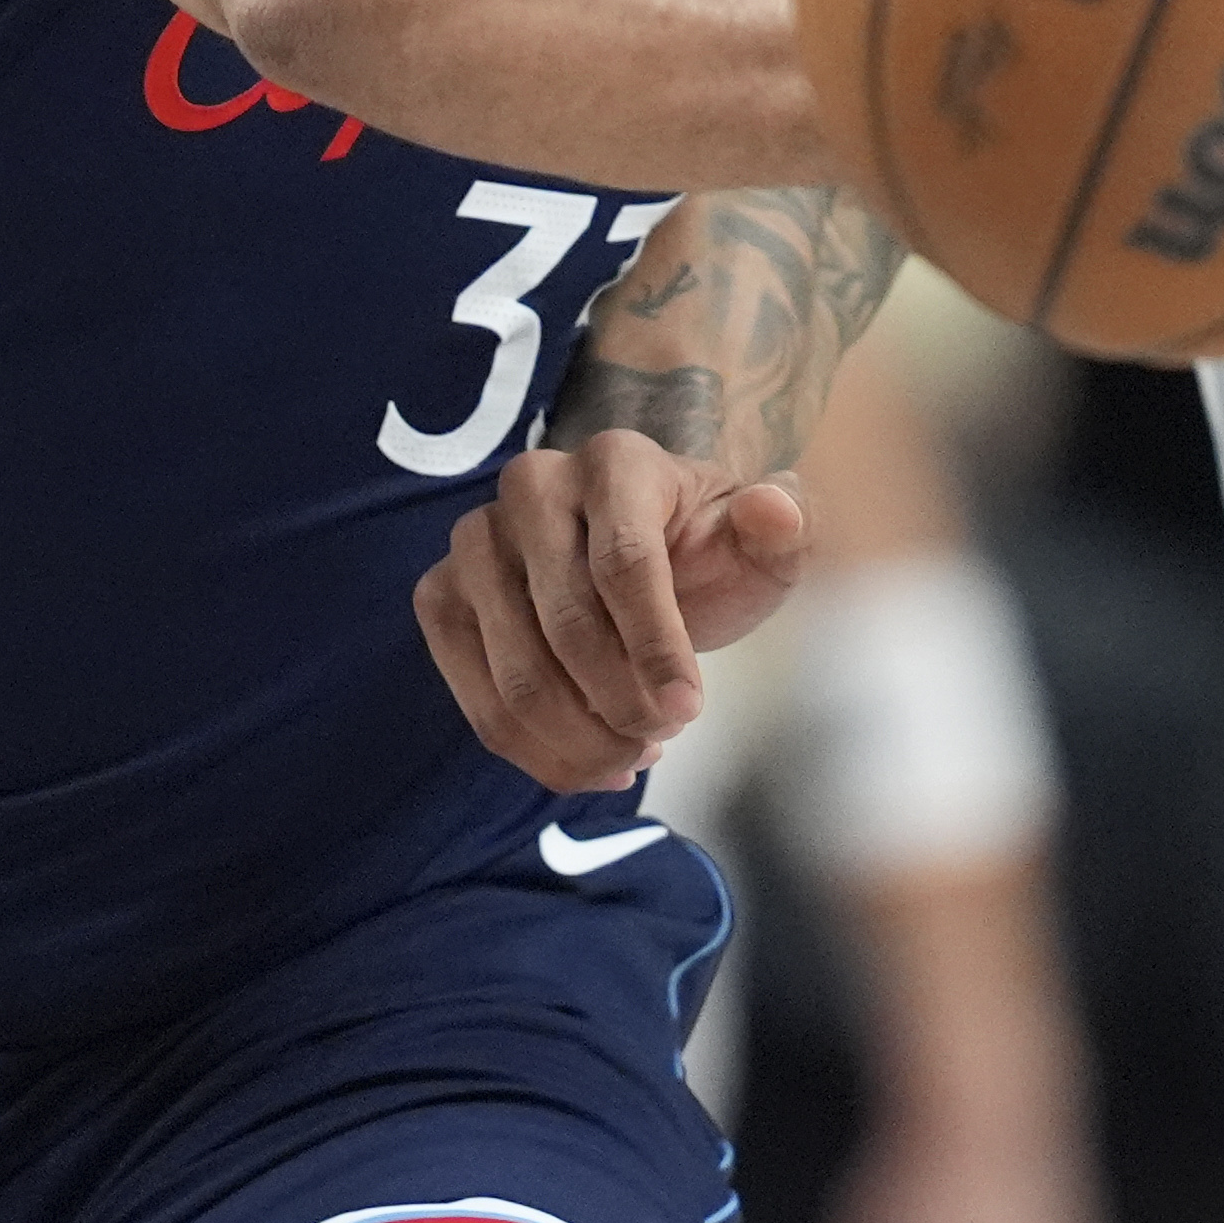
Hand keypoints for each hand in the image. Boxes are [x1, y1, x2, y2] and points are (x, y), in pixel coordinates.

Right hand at [413, 432, 810, 791]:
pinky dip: (538, 752)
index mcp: (617, 461)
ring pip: (517, 675)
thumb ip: (783, 527)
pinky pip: (478, 700)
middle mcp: (531, 485)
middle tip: (665, 736)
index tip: (690, 711)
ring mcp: (474, 541)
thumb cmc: (708, 553)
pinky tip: (593, 761)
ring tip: (636, 754)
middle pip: (566, 625)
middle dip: (622, 704)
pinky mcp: (440, 597)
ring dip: (582, 739)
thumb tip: (776, 510)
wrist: (649, 562)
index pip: (625, 563)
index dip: (657, 646)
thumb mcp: (761, 545)